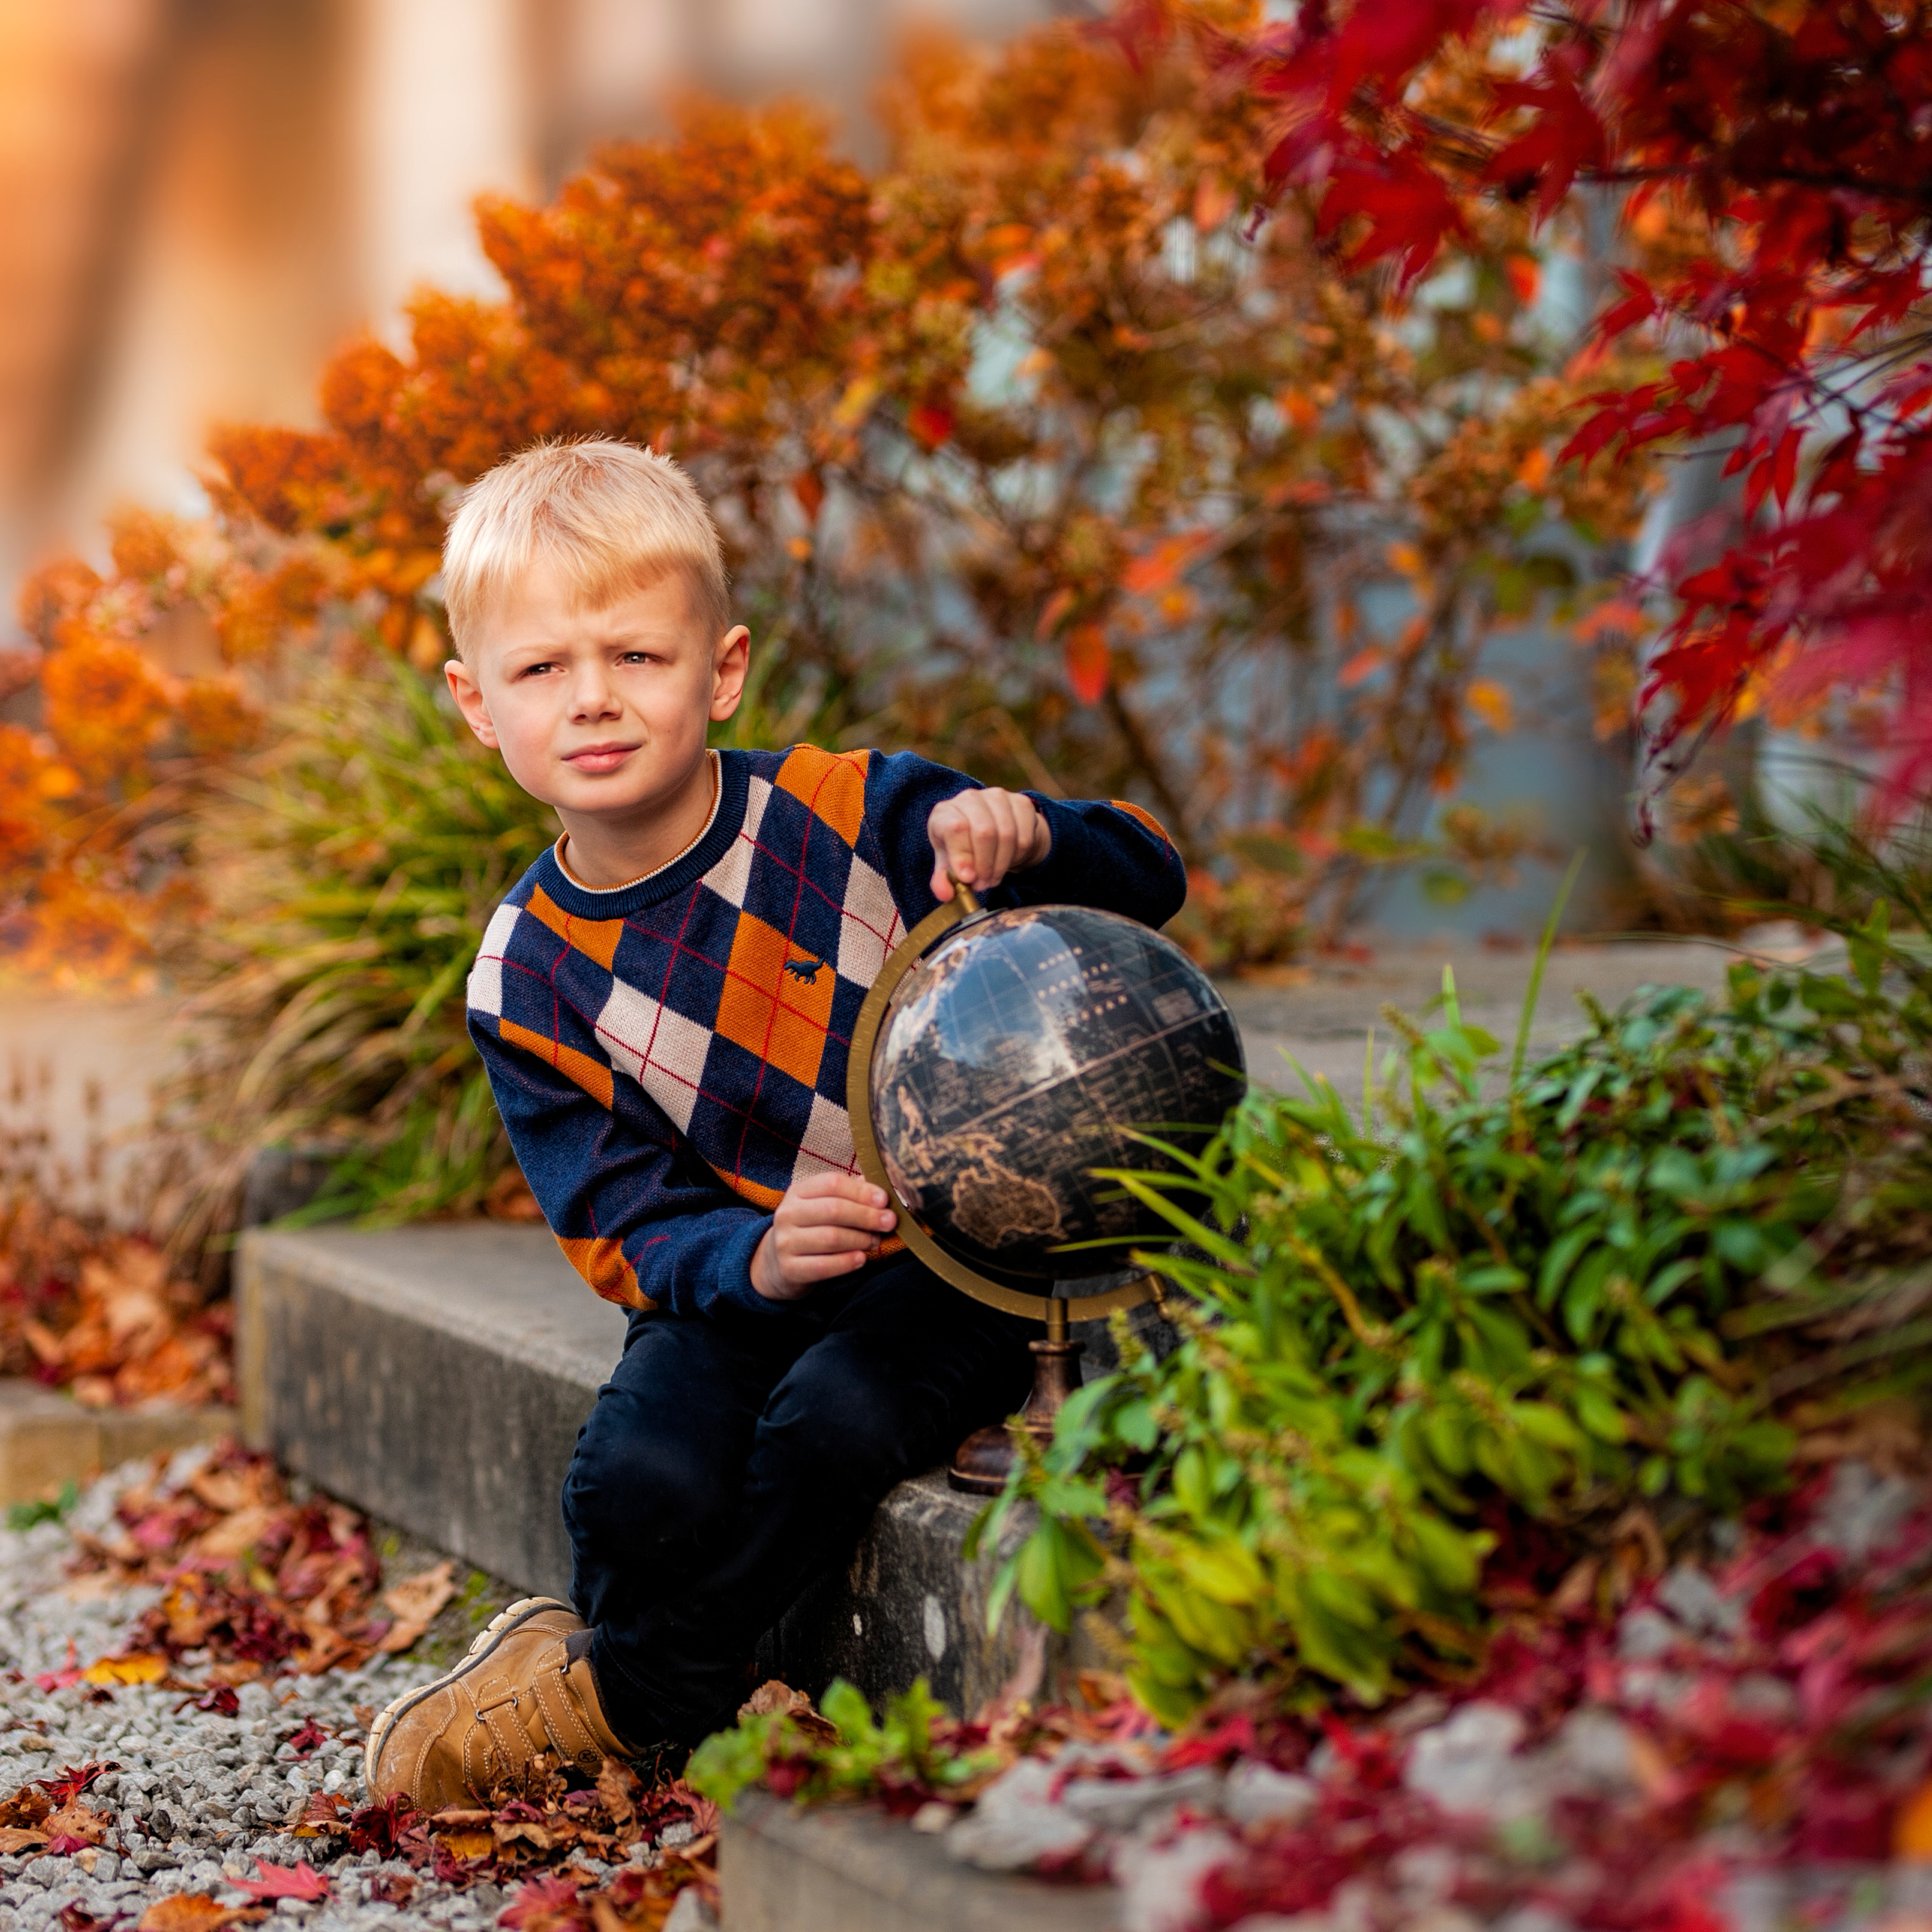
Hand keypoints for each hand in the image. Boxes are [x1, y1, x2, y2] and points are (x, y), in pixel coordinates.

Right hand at [750, 1174, 897, 1300]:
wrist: (778, 1263)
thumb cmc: (811, 1228)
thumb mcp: (822, 1205)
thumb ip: (849, 1195)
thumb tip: (881, 1192)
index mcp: (798, 1191)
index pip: (832, 1183)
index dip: (861, 1191)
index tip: (884, 1200)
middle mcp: (787, 1213)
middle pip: (834, 1210)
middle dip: (867, 1216)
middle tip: (889, 1222)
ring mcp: (785, 1242)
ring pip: (831, 1238)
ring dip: (860, 1239)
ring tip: (875, 1241)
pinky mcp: (789, 1268)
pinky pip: (824, 1266)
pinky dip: (847, 1262)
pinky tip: (862, 1259)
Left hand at [927, 788, 1051, 901]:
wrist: (993, 831)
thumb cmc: (964, 847)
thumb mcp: (949, 863)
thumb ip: (943, 880)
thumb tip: (946, 894)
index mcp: (945, 812)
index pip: (955, 828)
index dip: (962, 855)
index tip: (968, 878)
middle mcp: (970, 798)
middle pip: (984, 832)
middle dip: (985, 865)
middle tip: (982, 883)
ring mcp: (997, 797)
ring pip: (1007, 835)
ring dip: (1001, 865)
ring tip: (992, 878)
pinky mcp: (1021, 803)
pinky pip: (1024, 836)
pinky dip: (1017, 857)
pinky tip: (1007, 862)